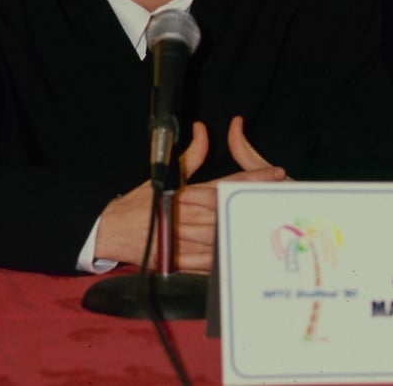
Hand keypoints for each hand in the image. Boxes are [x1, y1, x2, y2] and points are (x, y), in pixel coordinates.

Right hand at [93, 116, 285, 272]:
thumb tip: (202, 131)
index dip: (253, 177)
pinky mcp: (178, 261)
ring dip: (245, 231)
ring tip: (271, 225)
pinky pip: (207, 262)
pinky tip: (243, 254)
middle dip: (255, 204)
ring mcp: (183, 240)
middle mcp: (186, 216)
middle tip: (282, 198)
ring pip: (221, 236)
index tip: (275, 173)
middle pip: (229, 209)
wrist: (110, 231)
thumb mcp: (165, 175)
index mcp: (185, 194)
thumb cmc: (138, 204)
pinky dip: (225, 258)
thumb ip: (190, 156)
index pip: (226, 183)